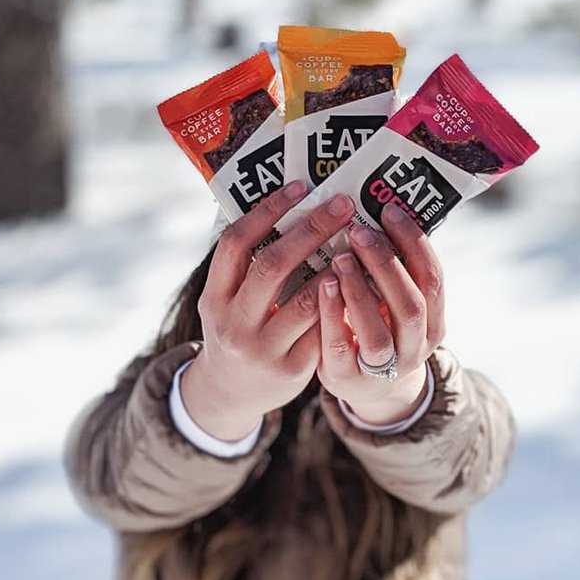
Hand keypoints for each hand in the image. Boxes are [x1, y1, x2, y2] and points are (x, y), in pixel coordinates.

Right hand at [180, 182, 354, 440]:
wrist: (229, 393)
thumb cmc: (237, 329)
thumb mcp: (225, 299)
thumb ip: (247, 265)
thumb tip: (288, 206)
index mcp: (214, 296)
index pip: (235, 243)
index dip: (266, 211)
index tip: (299, 186)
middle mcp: (234, 322)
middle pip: (272, 266)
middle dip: (310, 230)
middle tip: (343, 204)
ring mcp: (262, 349)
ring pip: (305, 302)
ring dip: (336, 268)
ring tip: (360, 239)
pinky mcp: (292, 369)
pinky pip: (324, 331)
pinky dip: (345, 303)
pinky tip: (365, 280)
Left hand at [316, 200, 445, 426]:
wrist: (365, 385)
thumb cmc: (378, 327)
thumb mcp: (394, 303)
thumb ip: (392, 269)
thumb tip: (378, 210)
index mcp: (434, 321)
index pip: (433, 278)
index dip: (414, 243)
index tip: (389, 210)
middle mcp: (415, 346)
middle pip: (411, 304)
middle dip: (386, 264)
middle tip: (359, 230)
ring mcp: (384, 368)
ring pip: (378, 333)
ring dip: (359, 292)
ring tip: (340, 258)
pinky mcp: (349, 378)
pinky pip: (341, 348)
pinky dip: (332, 316)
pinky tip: (322, 287)